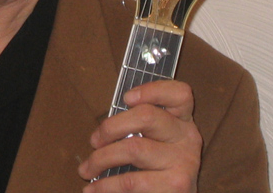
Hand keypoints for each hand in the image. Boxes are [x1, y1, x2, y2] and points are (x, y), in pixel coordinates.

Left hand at [78, 80, 201, 191]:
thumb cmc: (156, 164)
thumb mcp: (153, 137)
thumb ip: (136, 123)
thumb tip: (101, 131)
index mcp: (182, 118)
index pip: (179, 93)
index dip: (152, 90)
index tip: (126, 98)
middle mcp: (187, 137)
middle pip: (146, 116)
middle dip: (110, 127)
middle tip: (93, 141)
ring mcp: (184, 161)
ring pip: (133, 148)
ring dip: (101, 159)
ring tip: (86, 170)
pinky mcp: (176, 187)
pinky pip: (132, 182)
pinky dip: (106, 186)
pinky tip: (93, 189)